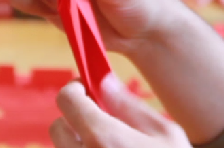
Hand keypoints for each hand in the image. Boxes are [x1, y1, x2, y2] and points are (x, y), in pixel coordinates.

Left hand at [51, 76, 190, 147]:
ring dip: (79, 145)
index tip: (90, 90)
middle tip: (104, 122)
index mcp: (103, 137)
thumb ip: (130, 106)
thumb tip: (105, 82)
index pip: (66, 100)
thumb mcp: (166, 134)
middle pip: (57, 127)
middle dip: (76, 120)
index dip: (77, 89)